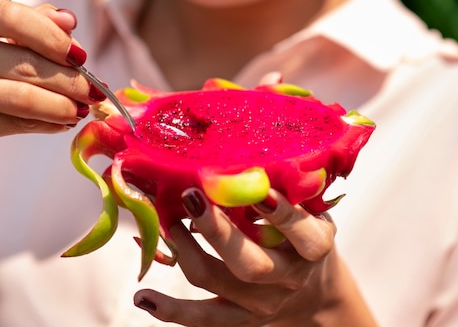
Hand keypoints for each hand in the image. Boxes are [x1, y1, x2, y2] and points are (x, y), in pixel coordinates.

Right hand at [0, 0, 100, 195]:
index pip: (12, 17)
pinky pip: (13, 125)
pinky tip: (62, 122)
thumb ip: (35, 23)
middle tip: (95, 90)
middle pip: (22, 62)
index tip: (81, 56)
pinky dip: (46, 124)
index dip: (53, 38)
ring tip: (83, 109)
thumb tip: (69, 21)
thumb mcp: (0, 36)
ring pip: (21, 98)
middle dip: (69, 80)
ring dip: (63, 106)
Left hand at [133, 188, 377, 326]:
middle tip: (191, 196)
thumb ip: (291, 187)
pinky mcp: (240, 318)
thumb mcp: (312, 209)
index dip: (280, 213)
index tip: (257, 189)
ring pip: (217, 282)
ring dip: (184, 251)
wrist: (313, 290)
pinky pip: (203, 319)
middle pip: (250, 263)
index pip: (301, 233)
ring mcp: (262, 303)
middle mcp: (288, 278)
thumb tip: (250, 147)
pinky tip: (143, 297)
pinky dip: (171, 310)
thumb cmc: (305, 234)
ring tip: (165, 222)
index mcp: (313, 247)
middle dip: (217, 231)